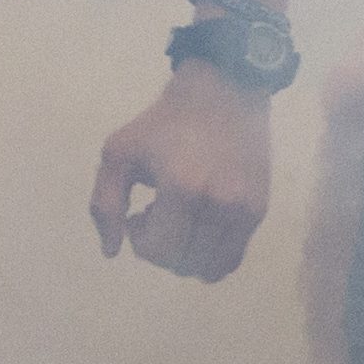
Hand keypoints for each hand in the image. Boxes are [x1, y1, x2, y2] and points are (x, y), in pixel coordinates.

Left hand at [91, 64, 270, 280]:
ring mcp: (244, 210)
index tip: (139, 214)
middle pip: (184, 262)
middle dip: (162, 248)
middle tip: (159, 215)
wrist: (224, 96)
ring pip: (211, 267)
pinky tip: (201, 227)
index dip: (140, 242)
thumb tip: (112, 251)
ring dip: (187, 253)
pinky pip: (234, 257)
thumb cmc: (164, 124)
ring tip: (183, 222)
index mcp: (182, 188)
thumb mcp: (118, 153)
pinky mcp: (259, 211)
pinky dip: (211, 256)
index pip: (160, 250)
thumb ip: (105, 205)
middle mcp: (219, 205)